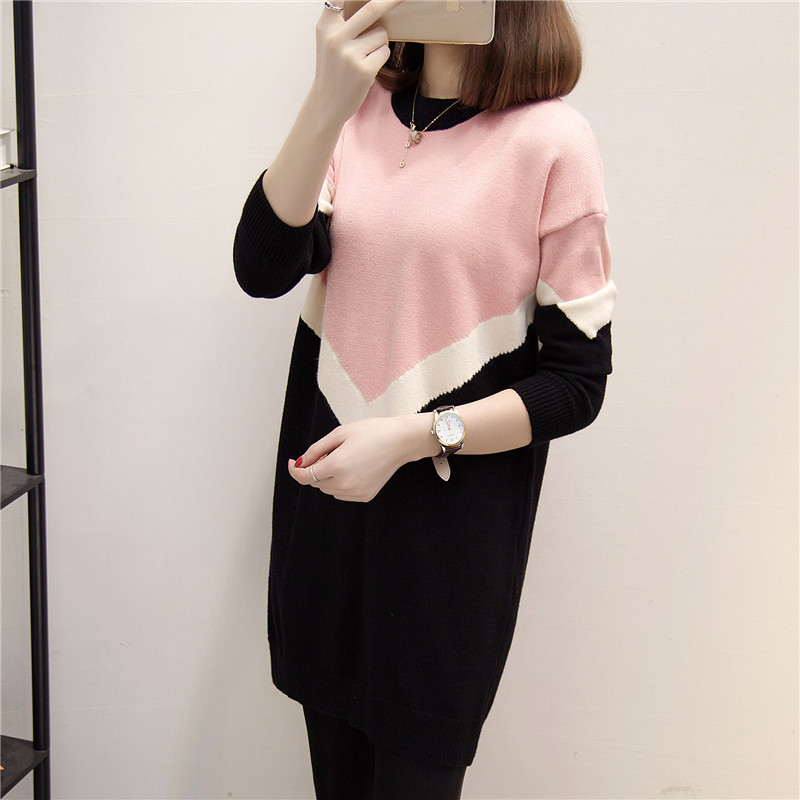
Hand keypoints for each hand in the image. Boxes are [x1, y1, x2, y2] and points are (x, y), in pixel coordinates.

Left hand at [288, 416, 412, 502]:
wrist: (400, 442)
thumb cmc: (372, 432)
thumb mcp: (339, 433)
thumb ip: (316, 450)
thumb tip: (301, 463)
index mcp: (337, 466)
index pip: (305, 476)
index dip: (295, 470)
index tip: (293, 462)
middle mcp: (345, 484)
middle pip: (316, 483)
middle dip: (316, 469)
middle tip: (329, 453)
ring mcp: (355, 493)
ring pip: (328, 490)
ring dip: (328, 477)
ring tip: (344, 459)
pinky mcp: (365, 496)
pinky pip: (342, 493)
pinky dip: (340, 483)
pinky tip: (353, 468)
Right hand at [312, 0, 409, 123]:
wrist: (327, 103)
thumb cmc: (333, 67)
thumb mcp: (329, 39)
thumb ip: (342, 18)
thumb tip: (376, 5)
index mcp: (326, 24)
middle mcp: (336, 36)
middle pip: (372, 9)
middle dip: (392, 1)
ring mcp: (350, 54)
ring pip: (382, 34)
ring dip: (380, 43)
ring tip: (364, 56)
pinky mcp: (364, 70)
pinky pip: (385, 52)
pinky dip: (381, 58)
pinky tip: (367, 68)